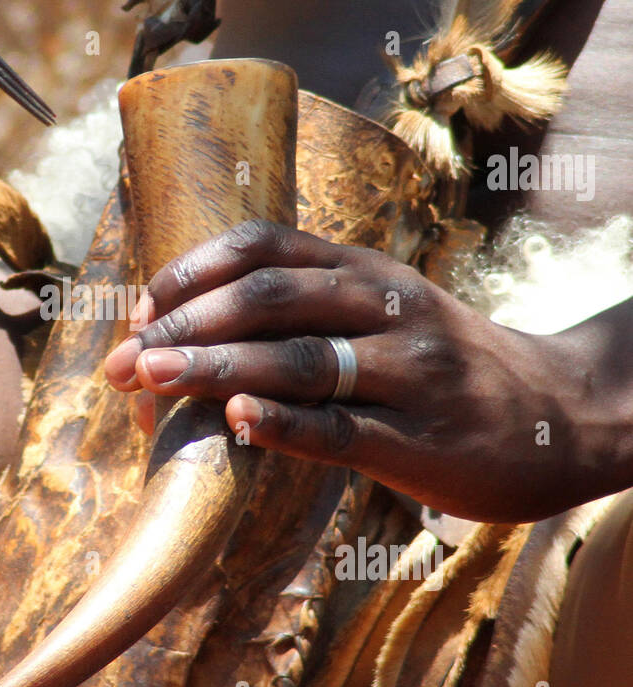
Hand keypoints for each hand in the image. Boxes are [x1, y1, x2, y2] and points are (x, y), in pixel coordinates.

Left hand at [103, 218, 604, 522]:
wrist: (563, 415)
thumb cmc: (448, 366)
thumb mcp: (387, 311)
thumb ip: (309, 311)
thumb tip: (195, 333)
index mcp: (366, 272)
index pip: (266, 247)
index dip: (194, 271)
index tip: (141, 304)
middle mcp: (385, 308)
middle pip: (269, 300)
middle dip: (184, 326)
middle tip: (123, 359)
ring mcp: (407, 372)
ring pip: (297, 360)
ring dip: (212, 369)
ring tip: (148, 380)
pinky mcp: (421, 439)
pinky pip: (340, 428)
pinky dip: (281, 424)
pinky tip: (233, 423)